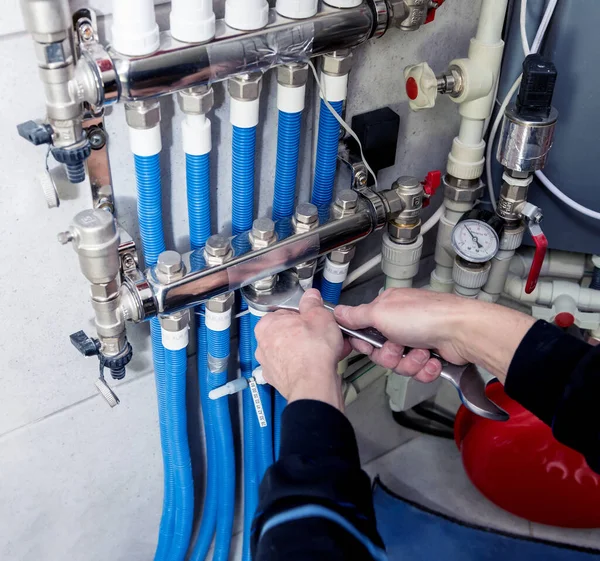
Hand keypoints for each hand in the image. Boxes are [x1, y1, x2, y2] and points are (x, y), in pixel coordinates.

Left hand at [255, 289, 350, 410]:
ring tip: (329, 349)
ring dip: (310, 349)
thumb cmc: (312, 351)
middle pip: (289, 333)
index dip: (305, 315)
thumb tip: (310, 297)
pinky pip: (296, 367)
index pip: (286, 313)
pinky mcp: (280, 381)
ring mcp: (270, 365)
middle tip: (324, 333)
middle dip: (308, 333)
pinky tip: (324, 363)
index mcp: (267, 325)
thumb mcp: (319, 316)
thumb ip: (313, 303)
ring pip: (294, 351)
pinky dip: (308, 364)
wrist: (314, 385)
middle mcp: (263, 345)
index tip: (315, 318)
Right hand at [334, 288, 534, 382]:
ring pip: (399, 365)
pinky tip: (432, 359)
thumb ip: (356, 316)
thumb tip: (336, 311)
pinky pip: (417, 372)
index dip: (365, 343)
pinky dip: (425, 369)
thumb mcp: (381, 313)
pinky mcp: (431, 356)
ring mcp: (417, 339)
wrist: (463, 332)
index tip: (368, 345)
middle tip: (399, 347)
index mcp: (387, 309)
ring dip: (410, 362)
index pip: (364, 331)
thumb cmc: (425, 316)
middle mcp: (401, 323)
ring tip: (422, 351)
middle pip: (381, 353)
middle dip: (390, 356)